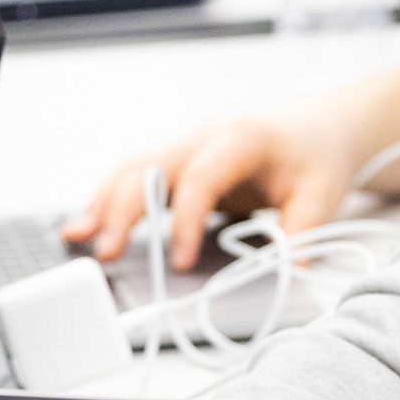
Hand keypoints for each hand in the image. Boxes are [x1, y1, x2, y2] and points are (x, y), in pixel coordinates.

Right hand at [61, 108, 357, 269]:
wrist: (313, 128)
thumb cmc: (315, 158)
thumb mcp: (324, 195)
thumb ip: (304, 232)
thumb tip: (288, 271)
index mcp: (241, 140)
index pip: (202, 177)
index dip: (187, 219)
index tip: (181, 262)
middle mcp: (204, 136)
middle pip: (152, 166)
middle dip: (125, 209)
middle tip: (107, 252)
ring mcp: (186, 145)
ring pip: (133, 166)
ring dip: (103, 200)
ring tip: (76, 235)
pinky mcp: (177, 160)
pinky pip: (136, 174)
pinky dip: (109, 197)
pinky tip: (88, 223)